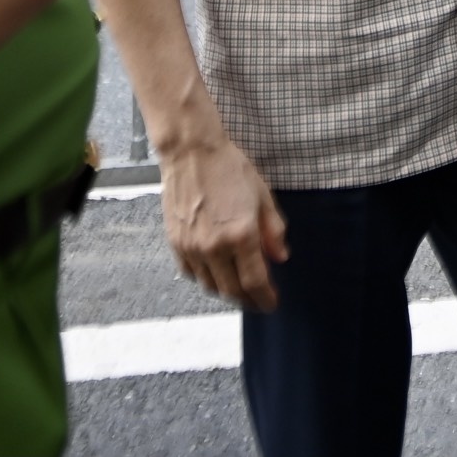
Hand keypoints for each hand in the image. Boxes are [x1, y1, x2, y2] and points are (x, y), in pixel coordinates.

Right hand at [160, 131, 288, 310]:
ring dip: (227, 291)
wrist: (191, 152)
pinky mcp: (175, 243)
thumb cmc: (230, 167)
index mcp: (241, 234)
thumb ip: (274, 229)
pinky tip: (215, 273)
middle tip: (258, 300)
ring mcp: (192, 247)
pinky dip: (205, 279)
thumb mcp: (262, 195)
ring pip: (210, 286)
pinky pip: (191, 274)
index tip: (272, 304)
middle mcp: (214, 246)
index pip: (254, 282)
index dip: (264, 298)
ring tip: (239, 287)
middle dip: (248, 300)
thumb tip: (280, 257)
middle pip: (232, 290)